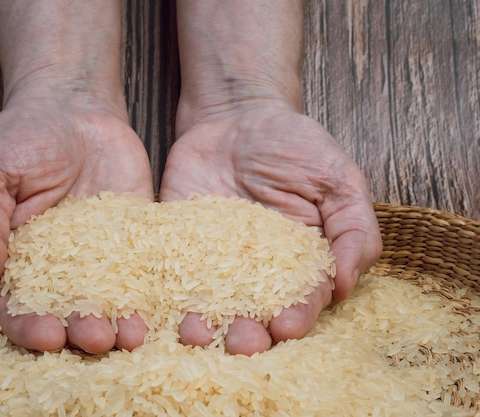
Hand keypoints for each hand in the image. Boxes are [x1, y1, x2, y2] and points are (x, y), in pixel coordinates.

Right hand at [0, 75, 153, 352]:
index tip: (46, 336)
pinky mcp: (136, 242)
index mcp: (15, 261)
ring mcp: (101, 258)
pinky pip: (145, 272)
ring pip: (109, 302)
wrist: (76, 106)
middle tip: (96, 340)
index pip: (16, 307)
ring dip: (120, 322)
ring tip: (133, 335)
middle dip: (80, 332)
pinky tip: (163, 308)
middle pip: (67, 313)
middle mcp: (58, 269)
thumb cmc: (22, 137)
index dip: (28, 326)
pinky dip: (153, 293)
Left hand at [160, 103, 381, 354]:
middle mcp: (253, 272)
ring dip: (201, 324)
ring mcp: (210, 261)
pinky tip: (156, 309)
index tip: (286, 328)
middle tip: (240, 343)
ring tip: (195, 334)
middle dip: (247, 333)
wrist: (235, 114)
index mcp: (298, 263)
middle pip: (251, 313)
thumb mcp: (337, 180)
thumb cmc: (294, 145)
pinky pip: (165, 273)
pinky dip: (160, 293)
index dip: (296, 316)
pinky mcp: (174, 245)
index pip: (300, 300)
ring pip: (205, 303)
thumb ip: (353, 230)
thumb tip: (345, 285)